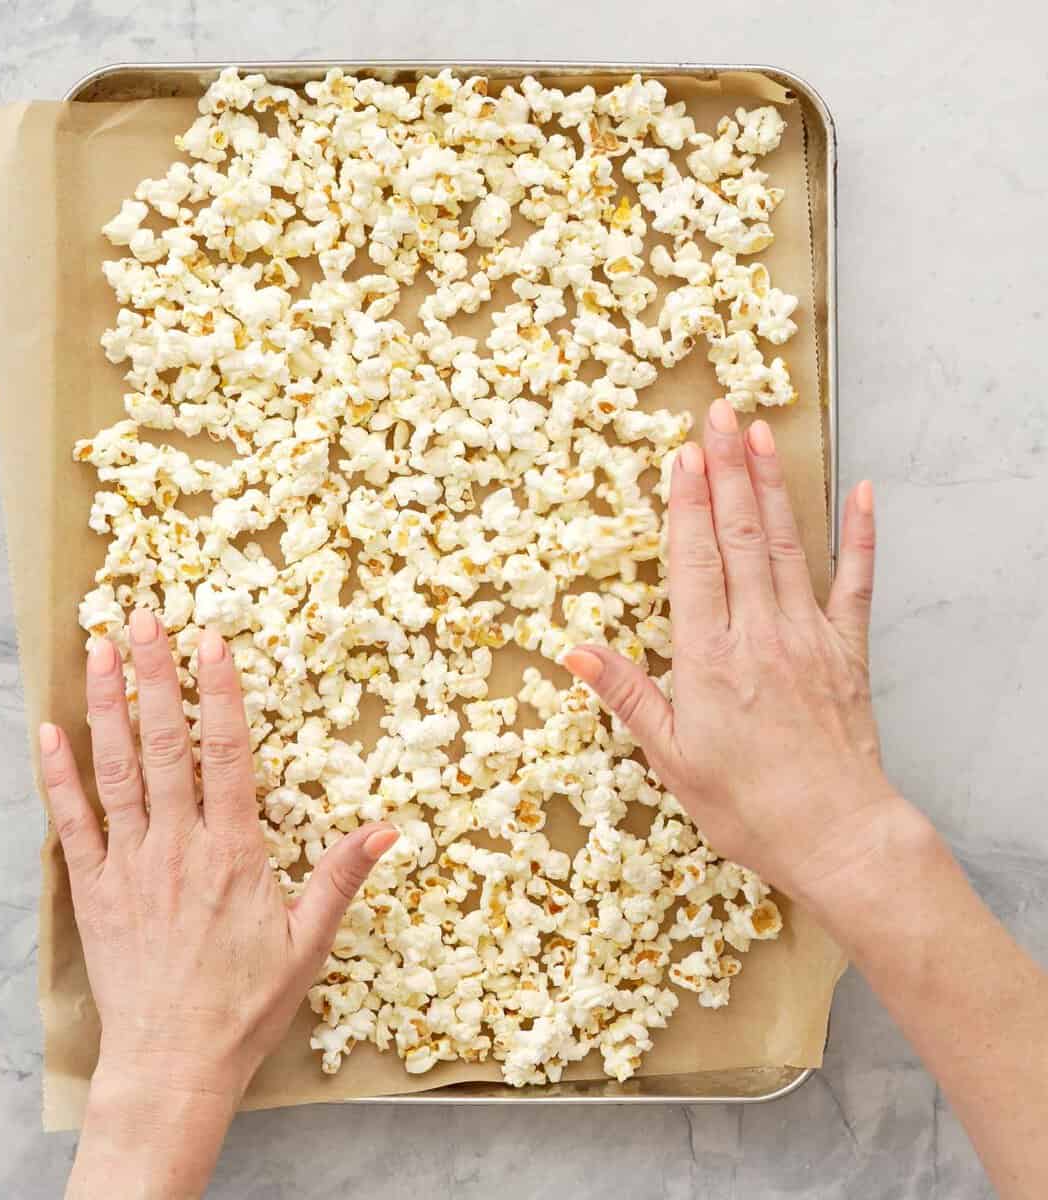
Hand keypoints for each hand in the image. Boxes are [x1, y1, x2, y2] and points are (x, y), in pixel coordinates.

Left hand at [39, 610, 394, 1197]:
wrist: (173, 1065)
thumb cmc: (245, 1004)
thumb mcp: (309, 942)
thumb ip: (342, 878)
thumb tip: (388, 828)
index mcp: (233, 852)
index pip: (228, 755)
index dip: (221, 694)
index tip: (212, 641)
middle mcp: (177, 846)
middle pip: (166, 745)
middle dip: (155, 676)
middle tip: (145, 617)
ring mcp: (130, 864)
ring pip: (117, 770)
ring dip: (108, 707)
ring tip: (101, 650)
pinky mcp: (94, 890)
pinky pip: (71, 823)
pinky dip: (58, 777)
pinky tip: (48, 732)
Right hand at [563, 399, 902, 903]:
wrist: (836, 835)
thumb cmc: (746, 804)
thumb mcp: (669, 757)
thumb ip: (625, 694)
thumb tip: (574, 649)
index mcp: (708, 656)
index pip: (694, 561)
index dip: (687, 504)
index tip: (683, 455)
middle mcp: (758, 632)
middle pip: (738, 535)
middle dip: (727, 470)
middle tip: (720, 414)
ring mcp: (808, 635)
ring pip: (786, 544)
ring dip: (772, 485)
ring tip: (762, 434)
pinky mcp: (846, 651)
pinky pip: (855, 583)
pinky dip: (860, 536)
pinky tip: (861, 493)